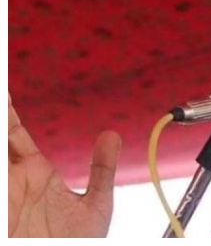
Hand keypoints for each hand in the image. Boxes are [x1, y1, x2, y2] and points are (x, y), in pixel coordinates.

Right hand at [8, 93, 120, 236]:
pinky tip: (1, 145)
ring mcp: (4, 193)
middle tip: (2, 89)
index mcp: (34, 174)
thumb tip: (112, 135)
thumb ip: (102, 169)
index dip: (7, 111)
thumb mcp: (96, 205)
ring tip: (2, 102)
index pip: (14, 134)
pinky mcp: (0, 207)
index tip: (5, 89)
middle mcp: (13, 180)